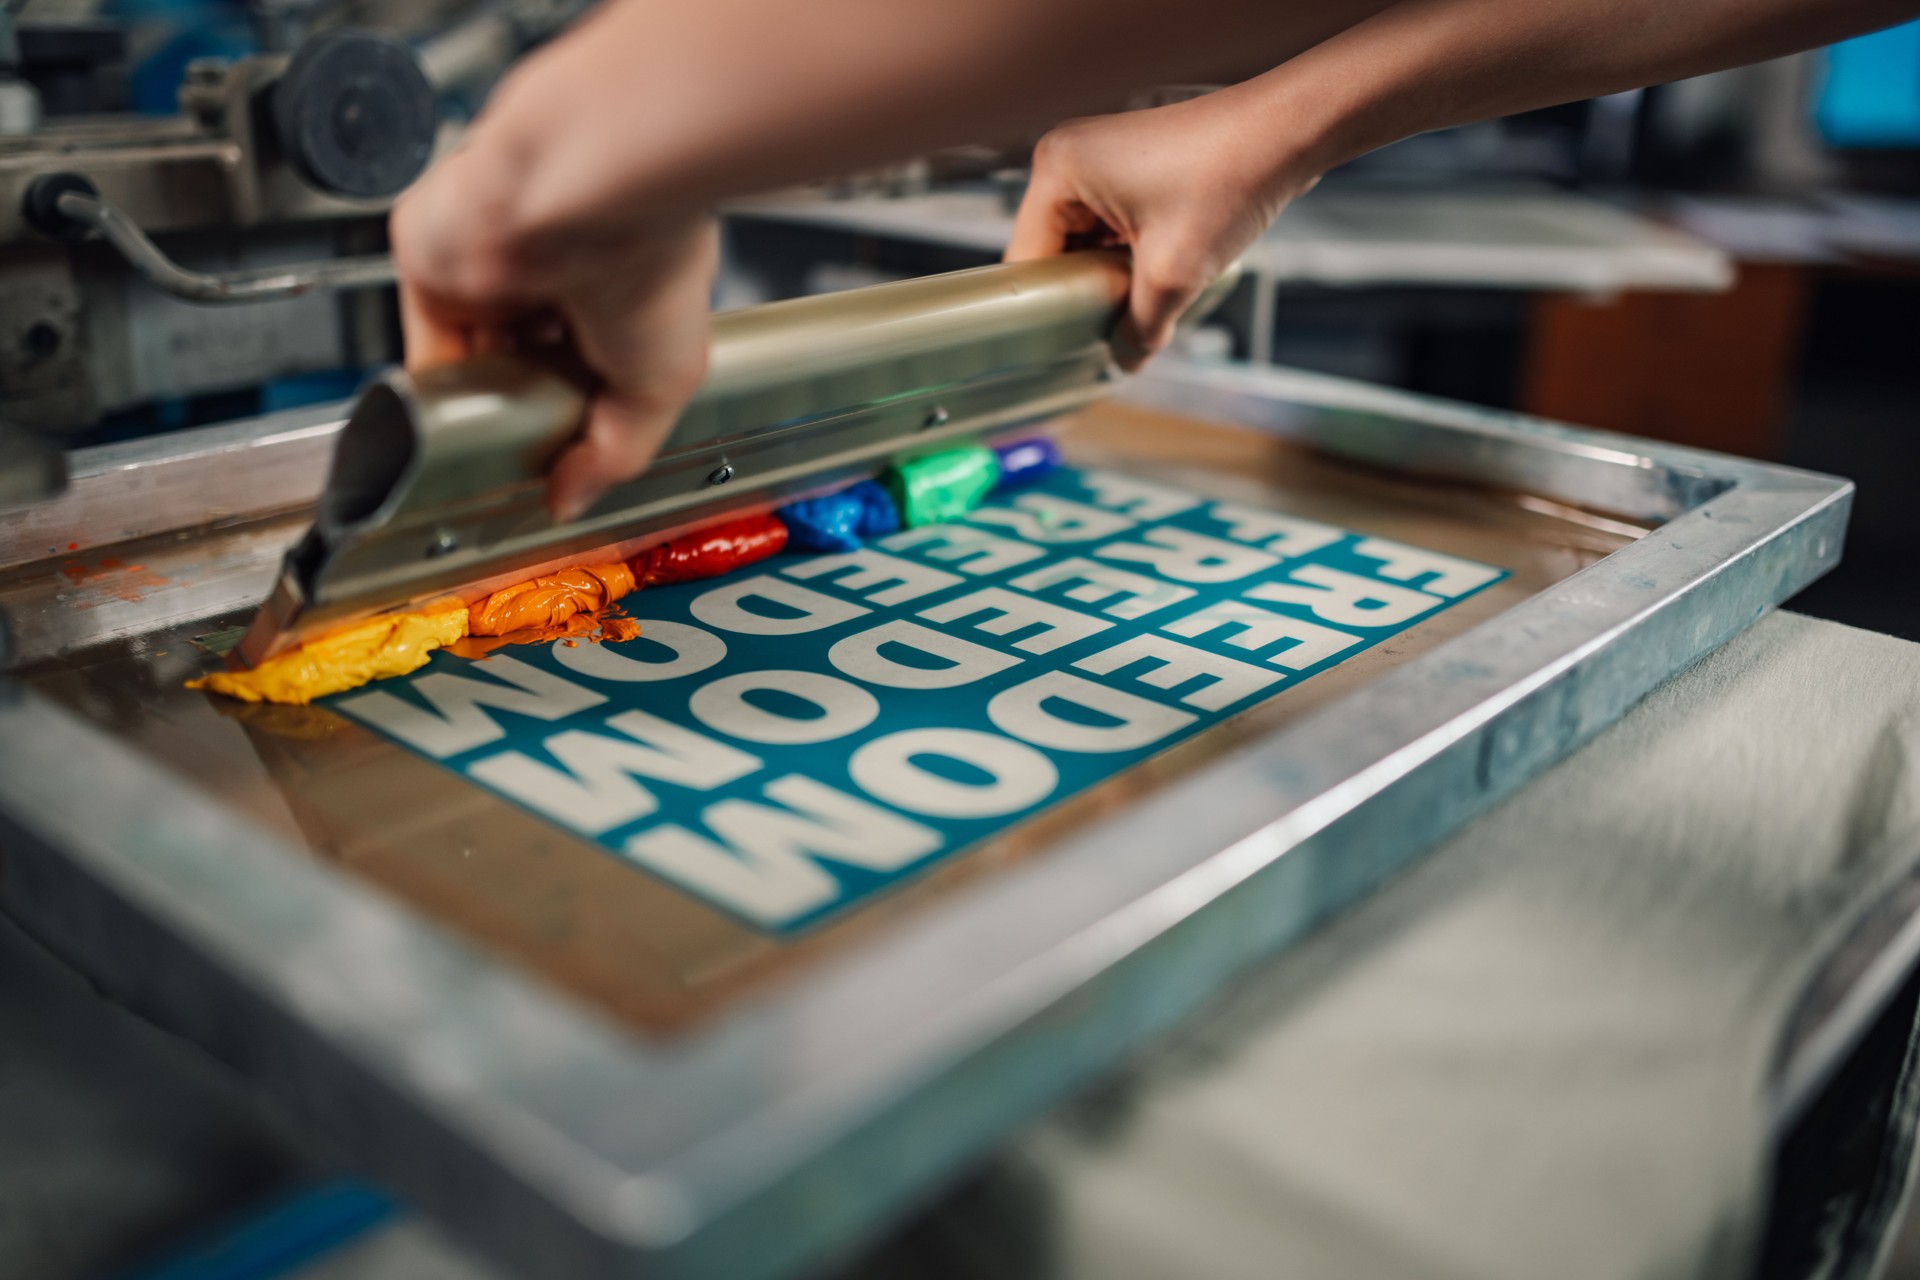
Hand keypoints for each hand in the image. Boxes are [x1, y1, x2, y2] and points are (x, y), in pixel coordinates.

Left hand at [390, 100, 716, 524]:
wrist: (589, 192)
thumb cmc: (651, 262)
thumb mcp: (661, 385)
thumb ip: (614, 455)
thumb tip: (570, 502)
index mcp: (615, 292)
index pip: (584, 373)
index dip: (576, 422)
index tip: (570, 468)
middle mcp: (550, 277)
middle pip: (523, 371)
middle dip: (528, 417)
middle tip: (535, 466)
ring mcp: (487, 267)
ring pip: (471, 362)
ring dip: (481, 406)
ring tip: (497, 446)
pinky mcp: (429, 260)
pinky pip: (422, 345)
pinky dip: (433, 391)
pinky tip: (452, 426)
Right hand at [1007, 92, 1320, 368]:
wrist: (1290, 130)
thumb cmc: (1230, 178)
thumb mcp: (1174, 274)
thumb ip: (1139, 329)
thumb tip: (1124, 362)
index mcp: (1057, 169)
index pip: (1028, 261)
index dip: (1047, 309)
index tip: (1067, 348)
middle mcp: (1069, 158)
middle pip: (1054, 254)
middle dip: (1085, 293)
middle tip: (1118, 329)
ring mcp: (1099, 160)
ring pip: (1086, 245)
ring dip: (1112, 278)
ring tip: (1147, 299)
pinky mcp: (1130, 167)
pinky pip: (1111, 228)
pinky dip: (1130, 257)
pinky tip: (1159, 277)